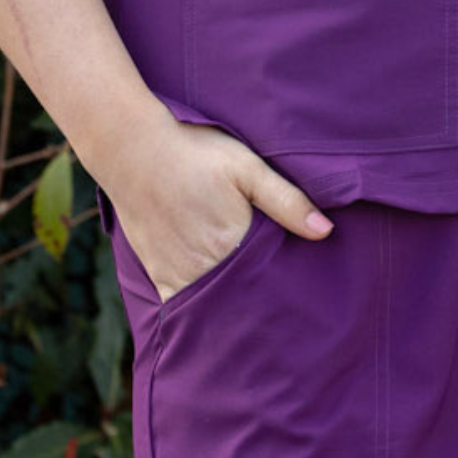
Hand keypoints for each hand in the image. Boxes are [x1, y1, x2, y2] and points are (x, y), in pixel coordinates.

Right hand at [99, 118, 334, 302]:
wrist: (133, 150)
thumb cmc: (195, 154)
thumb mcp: (248, 169)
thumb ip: (287, 201)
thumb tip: (325, 231)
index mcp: (230, 245)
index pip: (266, 283)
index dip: (283, 289)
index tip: (299, 295)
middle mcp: (201, 269)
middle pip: (239, 299)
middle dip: (258, 302)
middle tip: (280, 308)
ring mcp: (174, 275)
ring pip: (209, 307)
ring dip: (228, 308)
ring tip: (250, 306)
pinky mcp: (156, 273)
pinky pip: (180, 304)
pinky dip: (197, 306)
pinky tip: (214, 300)